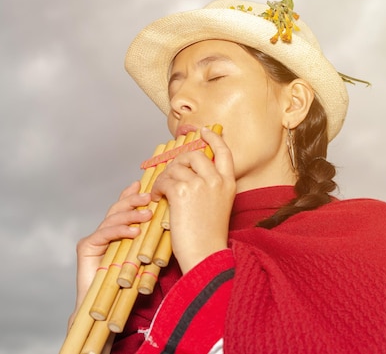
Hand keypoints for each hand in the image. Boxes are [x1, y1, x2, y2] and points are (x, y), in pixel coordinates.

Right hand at [70, 181, 151, 324]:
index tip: (145, 183)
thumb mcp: (146, 257)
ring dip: (131, 215)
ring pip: (112, 218)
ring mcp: (94, 238)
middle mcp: (104, 232)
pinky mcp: (86, 247)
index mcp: (117, 233)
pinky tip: (134, 231)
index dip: (133, 194)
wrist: (106, 309)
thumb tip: (170, 223)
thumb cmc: (129, 286)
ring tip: (147, 214)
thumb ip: (152, 240)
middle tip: (150, 196)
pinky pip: (104, 233)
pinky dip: (120, 231)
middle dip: (134, 200)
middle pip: (118, 209)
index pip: (125, 208)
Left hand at [151, 127, 235, 273]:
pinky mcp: (182, 192)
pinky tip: (157, 198)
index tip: (204, 131)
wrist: (205, 254)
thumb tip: (189, 172)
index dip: (213, 138)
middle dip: (179, 162)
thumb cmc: (209, 236)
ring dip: (165, 178)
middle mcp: (216, 180)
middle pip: (194, 155)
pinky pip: (165, 180)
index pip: (223, 151)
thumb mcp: (219, 206)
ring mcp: (200, 184)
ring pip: (176, 167)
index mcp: (228, 183)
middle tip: (171, 175)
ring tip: (161, 192)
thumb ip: (210, 187)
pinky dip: (157, 188)